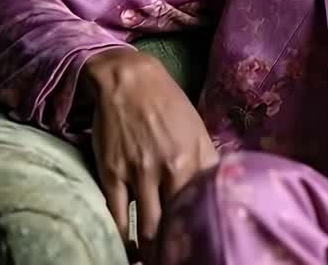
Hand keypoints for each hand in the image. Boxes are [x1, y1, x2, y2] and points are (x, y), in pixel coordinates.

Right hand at [81, 49, 218, 252]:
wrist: (129, 81)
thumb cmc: (168, 104)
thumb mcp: (197, 129)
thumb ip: (205, 161)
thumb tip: (215, 188)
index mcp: (197, 158)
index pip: (204, 206)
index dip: (203, 231)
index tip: (203, 247)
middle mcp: (171, 168)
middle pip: (177, 224)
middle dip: (177, 249)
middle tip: (178, 260)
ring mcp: (140, 173)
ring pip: (149, 228)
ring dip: (152, 252)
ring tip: (154, 261)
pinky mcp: (112, 173)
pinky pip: (118, 216)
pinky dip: (123, 239)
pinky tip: (127, 250)